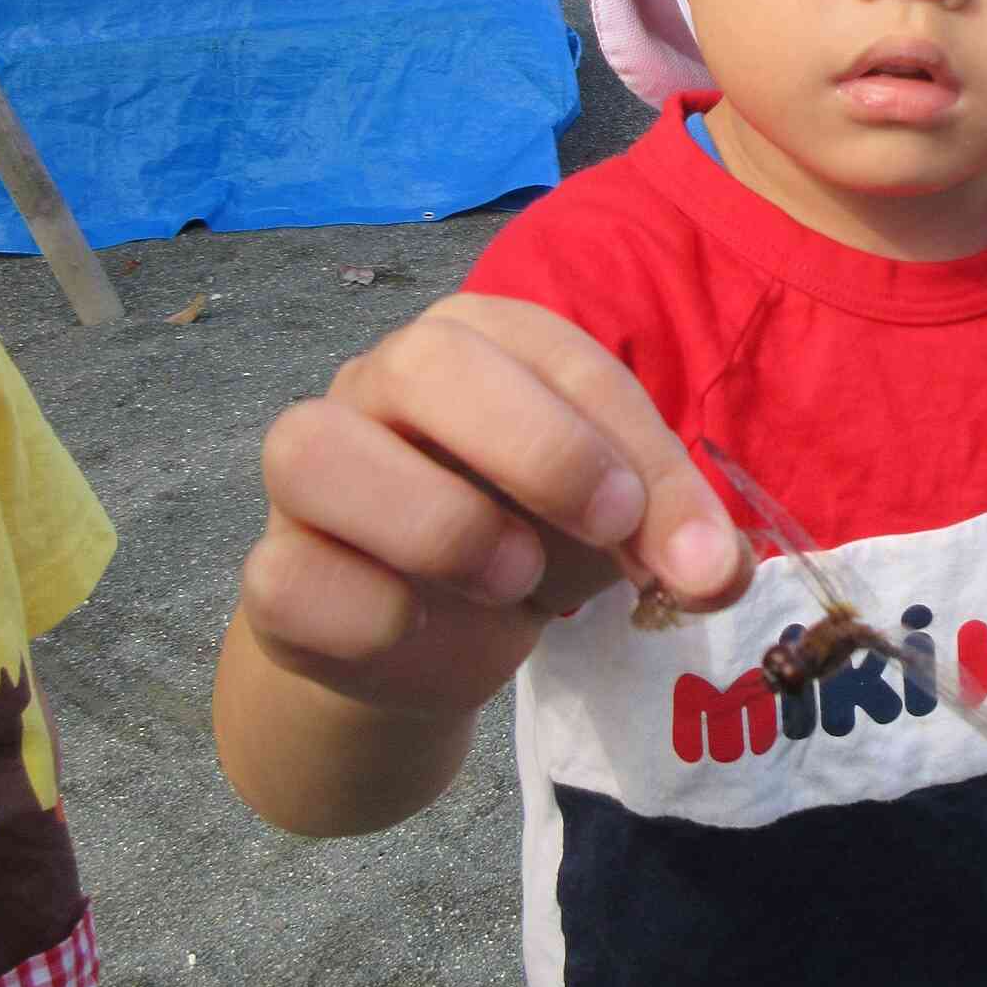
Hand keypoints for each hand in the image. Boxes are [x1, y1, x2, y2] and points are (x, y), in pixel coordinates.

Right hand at [240, 294, 749, 716]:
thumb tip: (713, 571)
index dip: (636, 449)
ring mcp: (310, 467)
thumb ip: (672, 538)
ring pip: (317, 451)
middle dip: (539, 448)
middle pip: (429, 360)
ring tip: (509, 580)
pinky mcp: (273, 570)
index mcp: (485, 342)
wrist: (431, 644)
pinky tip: (422, 630)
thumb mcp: (617, 530)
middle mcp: (385, 378)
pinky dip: (375, 617)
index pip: (563, 359)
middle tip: (607, 528)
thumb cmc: (532, 541)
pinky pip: (290, 577)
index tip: (691, 549)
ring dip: (439, 526)